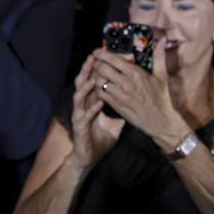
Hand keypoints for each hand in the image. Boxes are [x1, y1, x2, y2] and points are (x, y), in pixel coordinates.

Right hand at [69, 54, 123, 169]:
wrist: (90, 157)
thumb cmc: (100, 139)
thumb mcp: (114, 123)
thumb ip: (121, 110)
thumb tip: (134, 101)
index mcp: (90, 102)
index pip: (92, 81)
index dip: (97, 69)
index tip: (105, 56)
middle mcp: (83, 106)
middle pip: (83, 83)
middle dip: (87, 70)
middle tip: (94, 57)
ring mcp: (79, 115)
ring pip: (79, 95)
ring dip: (86, 86)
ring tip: (93, 76)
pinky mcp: (79, 126)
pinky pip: (84, 114)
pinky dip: (91, 107)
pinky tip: (98, 101)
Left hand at [91, 43, 188, 151]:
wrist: (159, 121)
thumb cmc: (161, 98)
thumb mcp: (161, 76)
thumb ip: (159, 57)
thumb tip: (162, 41)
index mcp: (135, 73)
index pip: (112, 59)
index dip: (101, 54)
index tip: (97, 51)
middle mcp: (125, 83)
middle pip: (101, 68)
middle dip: (97, 64)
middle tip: (98, 63)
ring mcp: (118, 94)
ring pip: (98, 80)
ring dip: (96, 76)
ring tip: (99, 74)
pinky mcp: (114, 104)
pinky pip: (99, 92)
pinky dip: (97, 87)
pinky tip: (101, 85)